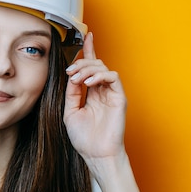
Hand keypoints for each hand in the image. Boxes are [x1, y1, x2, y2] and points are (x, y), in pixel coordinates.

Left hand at [63, 32, 126, 171]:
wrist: (96, 154)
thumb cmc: (84, 138)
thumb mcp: (70, 112)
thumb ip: (71, 93)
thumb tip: (70, 76)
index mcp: (91, 94)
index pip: (90, 68)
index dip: (88, 51)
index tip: (85, 37)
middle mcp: (102, 91)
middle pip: (94, 65)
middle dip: (80, 63)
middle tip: (70, 72)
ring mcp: (112, 93)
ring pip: (103, 68)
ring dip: (87, 69)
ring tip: (77, 79)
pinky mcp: (119, 97)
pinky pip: (113, 77)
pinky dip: (100, 75)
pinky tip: (89, 83)